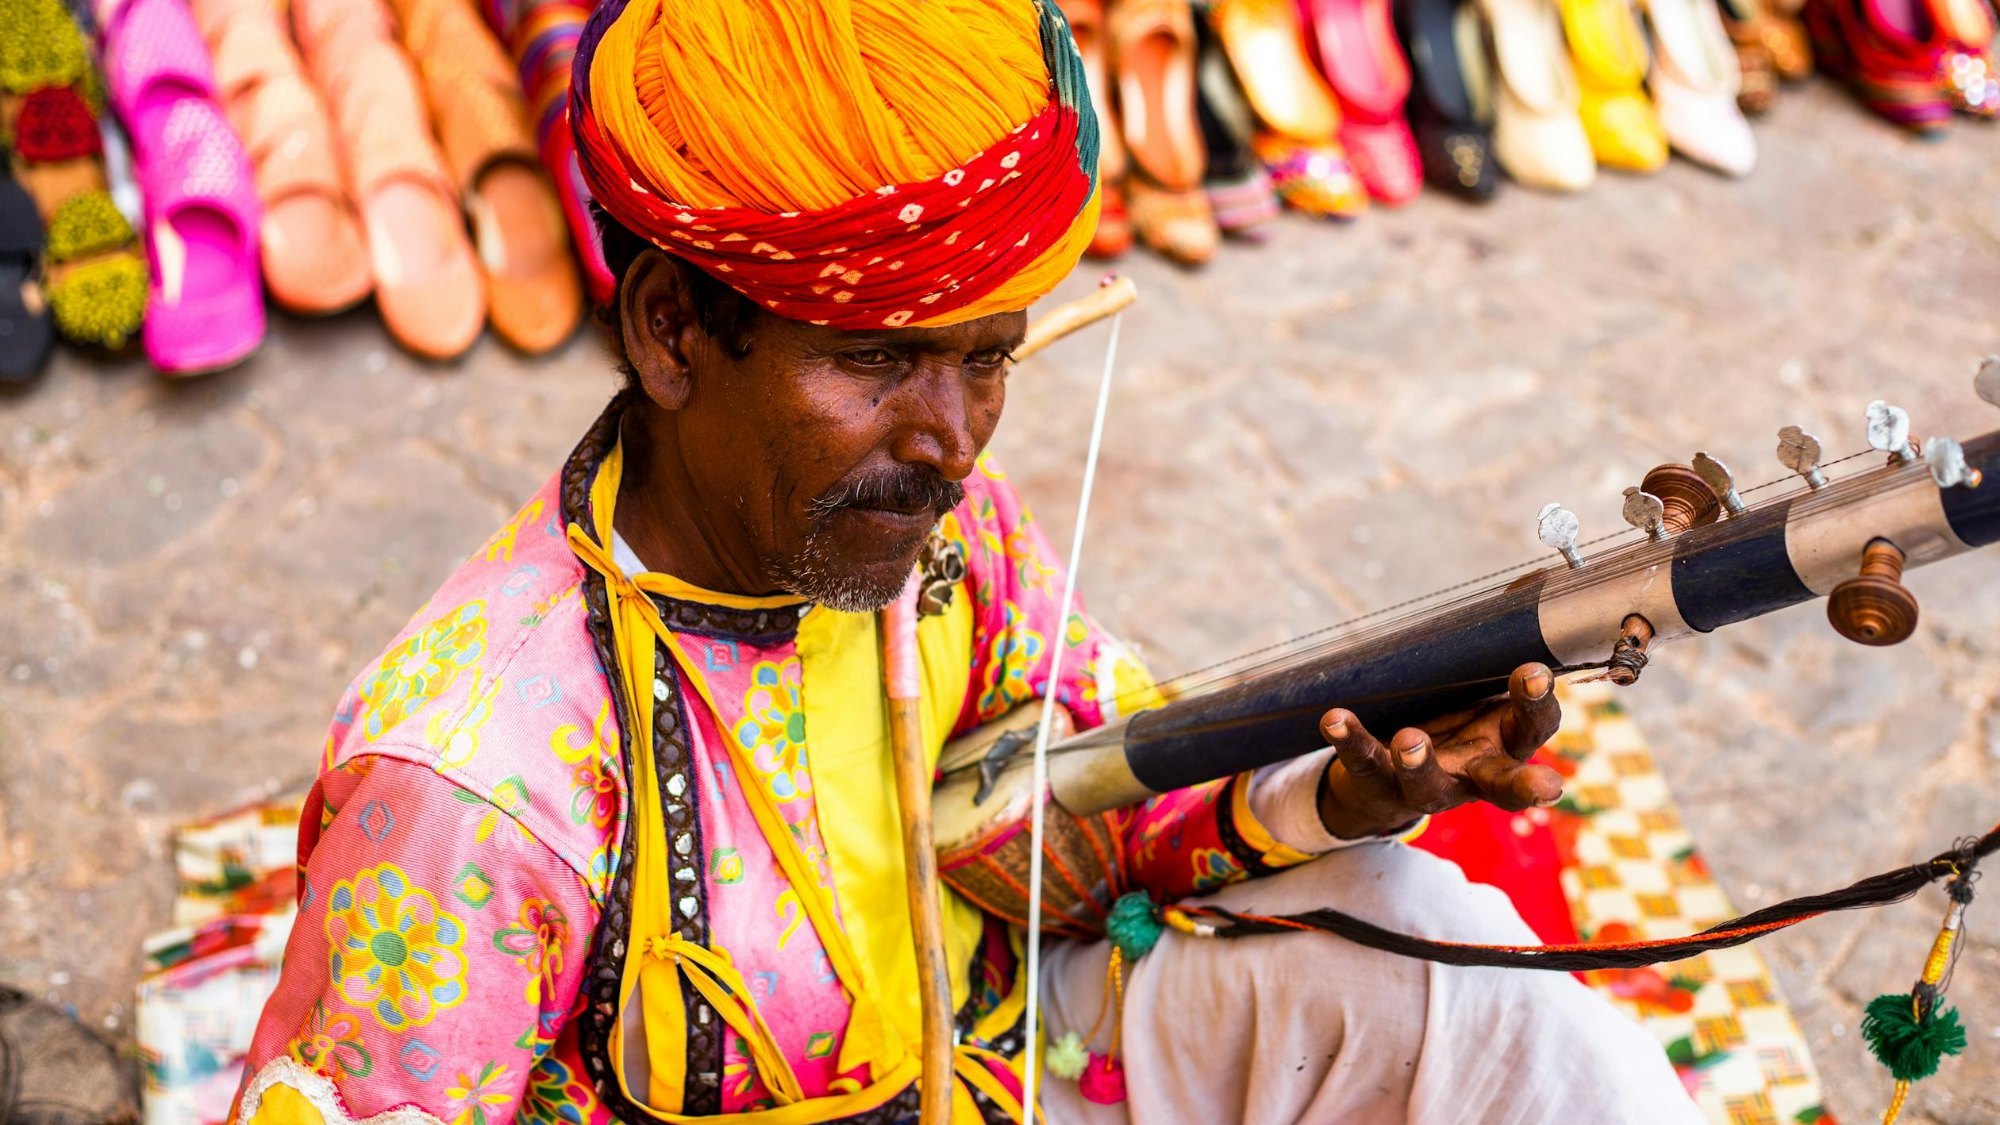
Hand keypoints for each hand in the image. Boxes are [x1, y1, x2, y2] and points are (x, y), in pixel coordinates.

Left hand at [1315, 663, 1563, 839]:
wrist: (1383, 780)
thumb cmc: (1447, 721)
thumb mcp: (1475, 688)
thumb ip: (1495, 647)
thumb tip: (1530, 582)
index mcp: (1504, 743)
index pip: (1534, 727)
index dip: (1538, 703)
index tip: (1534, 672)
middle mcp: (1473, 773)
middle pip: (1504, 785)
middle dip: (1524, 785)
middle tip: (1545, 785)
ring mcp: (1426, 787)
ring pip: (1427, 787)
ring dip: (1419, 764)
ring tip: (1409, 740)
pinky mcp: (1378, 784)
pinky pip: (1364, 763)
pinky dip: (1350, 741)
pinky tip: (1335, 719)